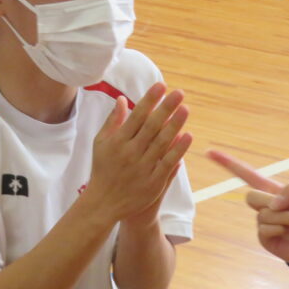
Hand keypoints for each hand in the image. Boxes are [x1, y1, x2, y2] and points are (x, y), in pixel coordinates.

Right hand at [84, 83, 191, 225]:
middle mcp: (130, 152)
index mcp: (117, 141)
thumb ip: (112, 121)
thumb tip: (121, 99)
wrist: (104, 202)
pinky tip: (187, 136)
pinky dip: (178, 149)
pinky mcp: (153, 182)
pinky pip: (168, 162)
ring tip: (186, 109)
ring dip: (175, 125)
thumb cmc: (102, 168)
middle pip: (151, 126)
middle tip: (179, 92)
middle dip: (166, 108)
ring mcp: (142, 167)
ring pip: (162, 142)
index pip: (136, 115)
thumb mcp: (101, 143)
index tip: (161, 86)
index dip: (149, 100)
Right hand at [207, 149, 288, 263]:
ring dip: (286, 217)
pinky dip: (281, 229)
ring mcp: (262, 221)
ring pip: (263, 214)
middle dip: (272, 202)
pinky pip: (265, 229)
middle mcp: (264, 205)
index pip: (246, 174)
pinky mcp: (264, 237)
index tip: (209, 152)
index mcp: (271, 190)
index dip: (228, 163)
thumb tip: (270, 205)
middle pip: (250, 197)